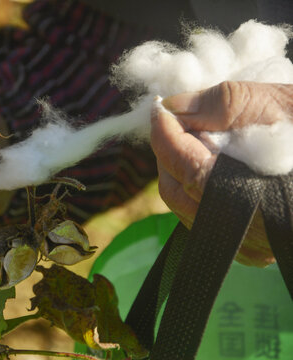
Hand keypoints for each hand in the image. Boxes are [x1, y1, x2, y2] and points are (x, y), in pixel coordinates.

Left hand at [150, 81, 292, 266]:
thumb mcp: (288, 108)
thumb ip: (229, 105)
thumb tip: (176, 106)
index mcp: (250, 194)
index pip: (181, 163)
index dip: (163, 132)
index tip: (160, 107)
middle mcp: (245, 231)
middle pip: (175, 190)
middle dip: (168, 151)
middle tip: (177, 119)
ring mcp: (248, 246)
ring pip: (185, 208)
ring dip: (180, 170)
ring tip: (196, 139)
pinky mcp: (253, 249)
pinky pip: (204, 220)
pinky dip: (197, 190)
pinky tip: (213, 166)